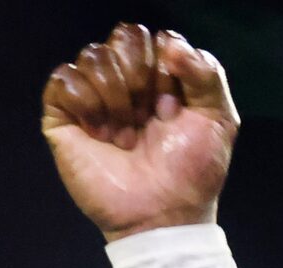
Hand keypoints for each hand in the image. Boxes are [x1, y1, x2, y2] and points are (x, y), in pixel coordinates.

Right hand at [41, 23, 237, 241]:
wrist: (163, 215)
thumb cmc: (192, 172)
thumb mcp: (219, 119)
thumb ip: (207, 72)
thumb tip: (169, 45)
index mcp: (159, 77)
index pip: (153, 39)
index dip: (165, 69)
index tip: (173, 109)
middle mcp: (124, 81)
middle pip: (122, 38)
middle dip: (140, 78)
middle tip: (149, 119)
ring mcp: (93, 97)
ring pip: (93, 55)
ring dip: (116, 96)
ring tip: (126, 135)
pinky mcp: (63, 117)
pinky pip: (64, 79)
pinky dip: (86, 103)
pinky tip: (100, 133)